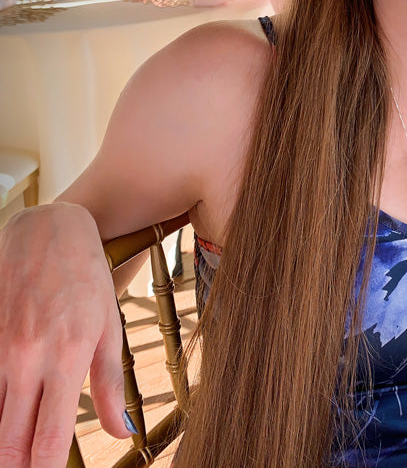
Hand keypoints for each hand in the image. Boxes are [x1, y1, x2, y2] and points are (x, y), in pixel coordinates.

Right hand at [0, 204, 128, 466]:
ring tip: (15, 449)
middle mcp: (24, 358)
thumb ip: (111, 384)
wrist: (48, 232)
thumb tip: (123, 432)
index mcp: (65, 357)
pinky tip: (4, 410)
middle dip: (14, 466)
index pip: (47, 438)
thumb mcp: (108, 328)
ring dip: (1, 437)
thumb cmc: (86, 279)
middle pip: (7, 440)